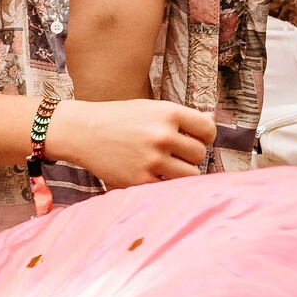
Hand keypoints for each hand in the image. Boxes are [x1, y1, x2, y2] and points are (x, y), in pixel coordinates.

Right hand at [52, 98, 215, 186]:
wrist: (83, 132)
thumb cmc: (120, 119)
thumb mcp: (151, 109)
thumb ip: (182, 117)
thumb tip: (212, 118)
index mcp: (168, 113)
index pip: (208, 129)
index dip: (205, 136)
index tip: (196, 139)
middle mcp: (162, 135)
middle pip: (200, 154)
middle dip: (190, 155)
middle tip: (175, 153)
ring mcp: (152, 160)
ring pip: (191, 174)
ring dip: (182, 172)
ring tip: (168, 165)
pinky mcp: (140, 180)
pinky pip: (170, 188)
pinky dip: (166, 184)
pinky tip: (154, 175)